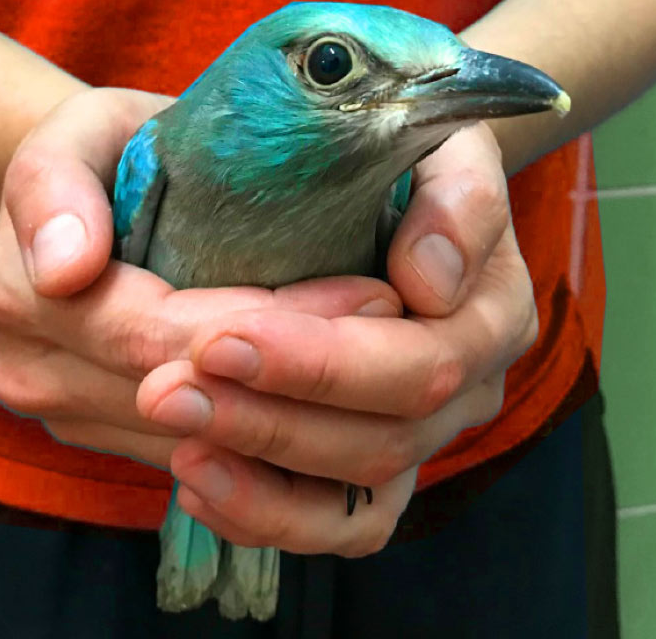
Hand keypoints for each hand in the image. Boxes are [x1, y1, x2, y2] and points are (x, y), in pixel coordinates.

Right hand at [0, 87, 404, 467]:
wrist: (92, 199)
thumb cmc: (107, 150)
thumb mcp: (83, 129)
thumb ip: (54, 183)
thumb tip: (65, 268)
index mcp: (23, 292)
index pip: (155, 333)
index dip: (269, 323)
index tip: (370, 287)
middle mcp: (33, 371)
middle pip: (185, 395)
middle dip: (298, 365)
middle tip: (393, 317)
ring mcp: (69, 416)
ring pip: (202, 439)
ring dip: (295, 405)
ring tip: (380, 350)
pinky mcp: (111, 439)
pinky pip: (202, 458)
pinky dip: (270, 433)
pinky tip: (328, 394)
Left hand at [136, 123, 537, 555]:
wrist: (377, 180)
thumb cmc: (391, 146)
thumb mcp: (431, 134)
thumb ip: (455, 194)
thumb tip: (429, 282)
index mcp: (490, 304)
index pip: (424, 359)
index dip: (324, 362)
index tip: (222, 336)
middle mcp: (467, 382)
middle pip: (386, 436)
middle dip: (271, 419)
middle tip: (165, 392)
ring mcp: (423, 431)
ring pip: (358, 493)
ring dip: (259, 477)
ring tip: (176, 444)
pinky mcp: (374, 463)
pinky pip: (335, 522)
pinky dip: (266, 514)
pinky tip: (198, 484)